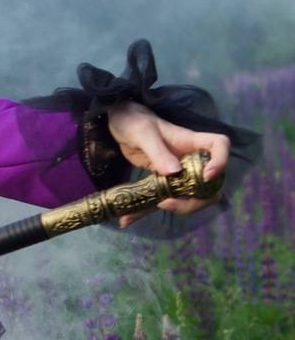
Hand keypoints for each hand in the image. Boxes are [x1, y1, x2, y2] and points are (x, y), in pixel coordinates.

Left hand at [106, 102, 229, 228]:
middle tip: (167, 203)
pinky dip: (147, 211)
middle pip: (210, 183)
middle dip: (196, 200)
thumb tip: (174, 172)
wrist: (118, 122)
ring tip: (153, 208)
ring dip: (177, 208)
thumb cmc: (133, 120)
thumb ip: (158, 151)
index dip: (220, 162)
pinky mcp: (161, 181)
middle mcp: (189, 158)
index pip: (220, 145)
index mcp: (190, 141)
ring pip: (191, 196)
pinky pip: (163, 199)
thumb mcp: (143, 133)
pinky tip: (126, 219)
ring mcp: (177, 172)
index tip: (206, 176)